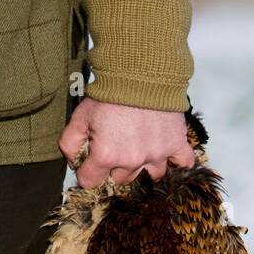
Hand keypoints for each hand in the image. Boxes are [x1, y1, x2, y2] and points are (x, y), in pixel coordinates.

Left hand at [59, 96, 194, 189]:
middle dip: (116, 165)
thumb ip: (69, 144)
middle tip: (117, 144)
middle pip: (121, 179)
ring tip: (141, 147)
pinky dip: (177, 161)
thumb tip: (74, 162)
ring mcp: (157, 154)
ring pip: (149, 175)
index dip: (87, 171)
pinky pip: (183, 163)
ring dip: (144, 165)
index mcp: (106, 155)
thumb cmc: (110, 93)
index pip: (90, 182)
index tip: (91, 160)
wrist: (140, 71)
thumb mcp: (79, 117)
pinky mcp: (176, 143)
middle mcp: (132, 160)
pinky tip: (168, 154)